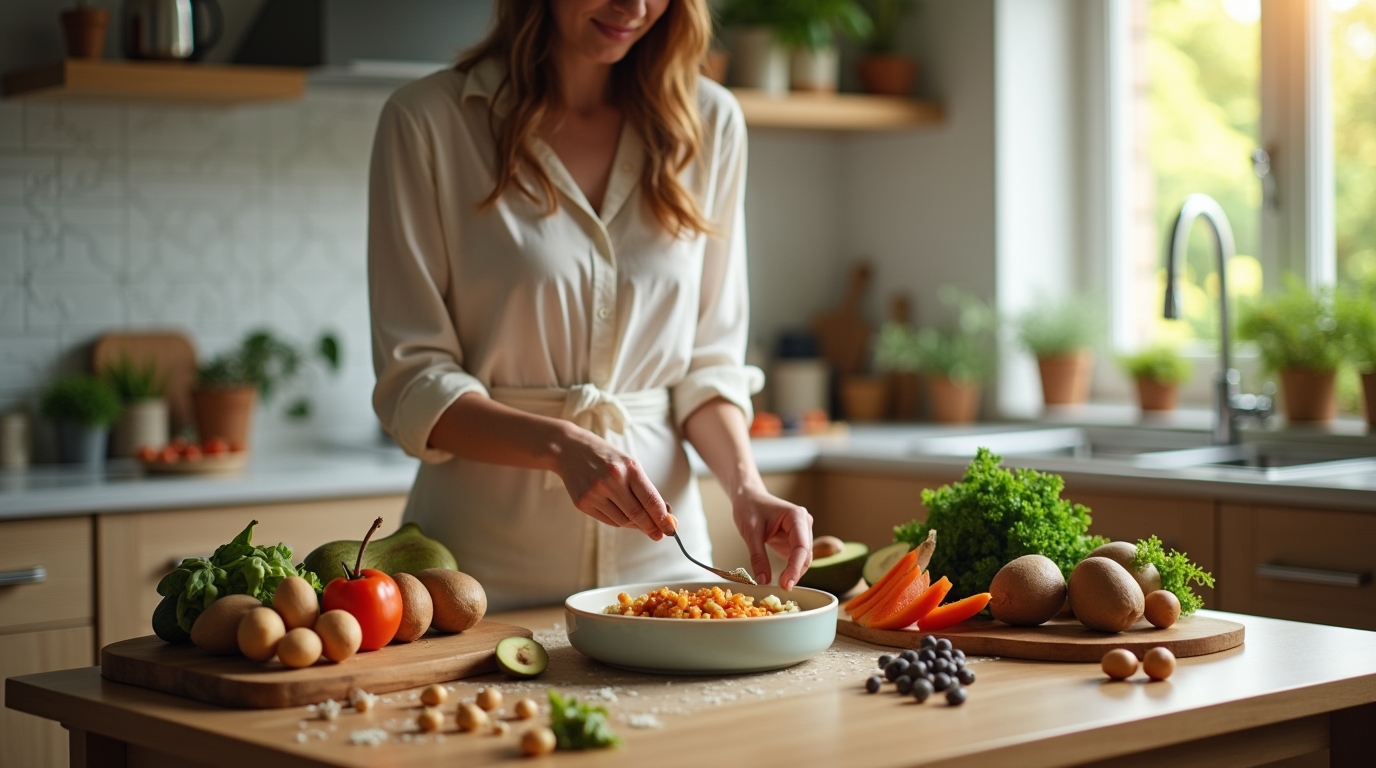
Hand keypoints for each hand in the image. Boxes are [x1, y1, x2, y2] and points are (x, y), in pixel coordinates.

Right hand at [552, 426, 673, 539]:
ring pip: (623, 521)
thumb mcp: (629, 465)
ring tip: (634, 516)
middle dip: (651, 527)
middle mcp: (612, 480)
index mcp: (629, 468)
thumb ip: (645, 489)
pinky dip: (617, 520)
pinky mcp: (583, 503)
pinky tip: (617, 510)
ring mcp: (595, 492)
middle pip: (637, 514)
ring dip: (633, 523)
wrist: (570, 449)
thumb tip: (662, 516)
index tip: (670, 530)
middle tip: (658, 535)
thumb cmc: (607, 458)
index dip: (663, 518)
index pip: (651, 500)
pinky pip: (608, 520)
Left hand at [732, 487, 812, 589]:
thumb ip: (758, 557)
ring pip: (803, 559)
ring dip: (793, 573)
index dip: (795, 568)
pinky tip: (781, 578)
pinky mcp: (795, 541)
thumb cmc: (749, 508)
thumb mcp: (750, 532)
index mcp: (797, 517)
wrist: (748, 497)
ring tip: (779, 586)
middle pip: (805, 555)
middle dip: (795, 573)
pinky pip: (796, 559)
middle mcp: (804, 524)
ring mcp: (801, 533)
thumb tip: (764, 581)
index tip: (786, 584)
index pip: (801, 547)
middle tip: (780, 589)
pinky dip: (790, 570)